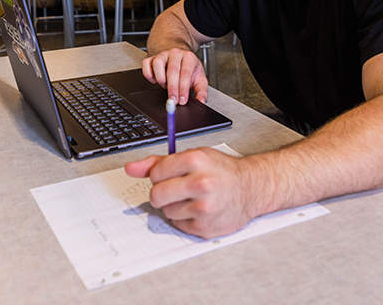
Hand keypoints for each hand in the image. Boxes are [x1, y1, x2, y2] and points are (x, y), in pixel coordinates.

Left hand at [125, 148, 256, 238]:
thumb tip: (131, 169)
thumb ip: (159, 163)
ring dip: (174, 206)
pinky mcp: (205, 226)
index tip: (171, 175)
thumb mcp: (194, 157)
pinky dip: (185, 219)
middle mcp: (201, 183)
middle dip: (162, 193)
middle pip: (157, 195)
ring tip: (192, 198)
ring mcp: (204, 207)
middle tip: (177, 189)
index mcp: (196, 161)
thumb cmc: (221, 172)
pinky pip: (178, 225)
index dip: (160, 175)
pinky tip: (199, 209)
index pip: (156, 173)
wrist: (251, 189)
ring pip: (166, 211)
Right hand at [142, 48, 207, 104]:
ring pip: (157, 64)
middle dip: (172, 88)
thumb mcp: (200, 80)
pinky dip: (149, 75)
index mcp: (189, 57)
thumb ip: (201, 91)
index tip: (182, 100)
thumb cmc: (190, 70)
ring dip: (160, 79)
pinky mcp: (152, 57)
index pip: (185, 73)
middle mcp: (176, 54)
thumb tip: (201, 100)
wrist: (181, 59)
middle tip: (173, 100)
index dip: (183, 89)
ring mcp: (163, 54)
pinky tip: (155, 80)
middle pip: (172, 70)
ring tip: (165, 86)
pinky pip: (146, 64)